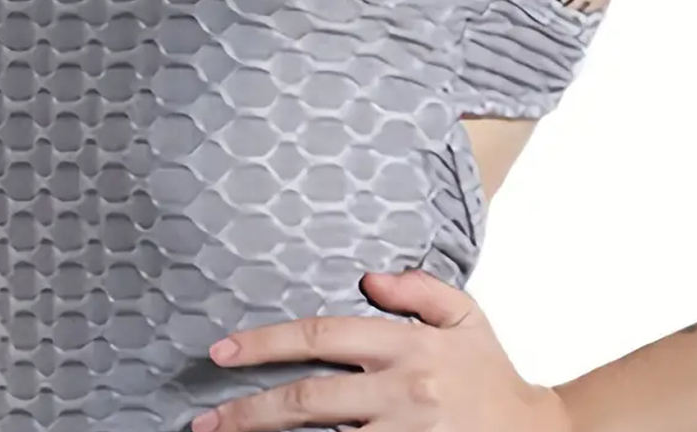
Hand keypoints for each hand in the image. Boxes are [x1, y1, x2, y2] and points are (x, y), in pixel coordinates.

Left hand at [190, 268, 572, 431]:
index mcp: (406, 344)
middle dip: (251, 411)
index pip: (323, 335)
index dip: (268, 342)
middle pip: (309, 399)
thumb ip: (417, 287)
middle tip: (206, 420)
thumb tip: (366, 279)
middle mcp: (400, 390)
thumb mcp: (464, 313)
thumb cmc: (490, 371)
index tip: (223, 350)